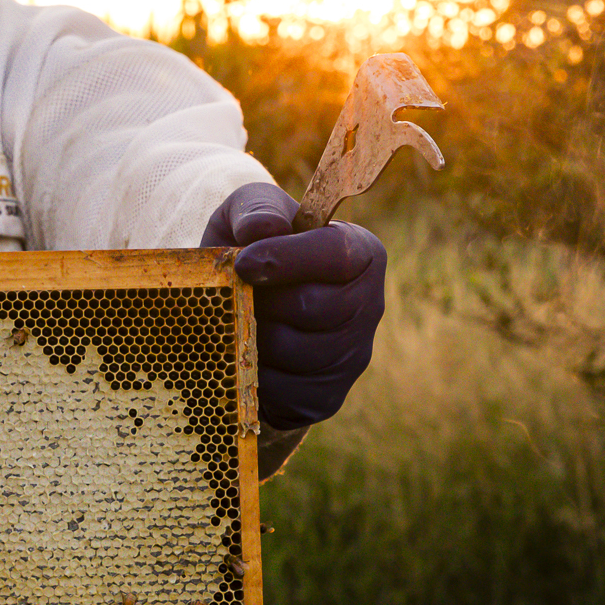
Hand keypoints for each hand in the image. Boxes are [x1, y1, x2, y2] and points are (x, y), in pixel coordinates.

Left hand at [202, 183, 385, 430]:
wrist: (233, 307)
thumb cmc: (248, 250)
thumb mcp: (246, 214)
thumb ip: (256, 207)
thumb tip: (265, 229)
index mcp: (362, 253)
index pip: (338, 256)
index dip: (286, 258)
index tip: (244, 262)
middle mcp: (370, 306)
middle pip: (316, 307)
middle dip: (266, 301)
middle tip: (242, 293)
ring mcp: (353, 357)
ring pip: (297, 351)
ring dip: (256, 335)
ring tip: (244, 319)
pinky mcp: (325, 397)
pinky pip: (285, 390)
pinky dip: (253, 370)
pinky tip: (247, 350)